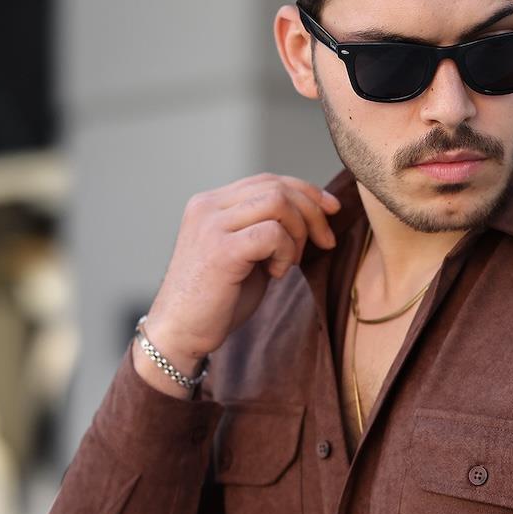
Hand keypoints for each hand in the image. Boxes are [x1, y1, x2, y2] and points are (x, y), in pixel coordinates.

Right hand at [145, 172, 342, 361]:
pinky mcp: (221, 250)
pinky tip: (276, 274)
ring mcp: (212, 225)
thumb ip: (267, 231)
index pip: (267, 180)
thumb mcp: (245, 255)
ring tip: (288, 263)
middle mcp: (208, 206)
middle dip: (312, 212)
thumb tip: (313, 217)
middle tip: (326, 242)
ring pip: (277, 203)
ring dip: (298, 233)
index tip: (332, 209)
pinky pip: (273, 234)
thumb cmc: (215, 301)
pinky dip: (286, 253)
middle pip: (276, 187)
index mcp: (211, 203)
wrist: (180, 333)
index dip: (306, 191)